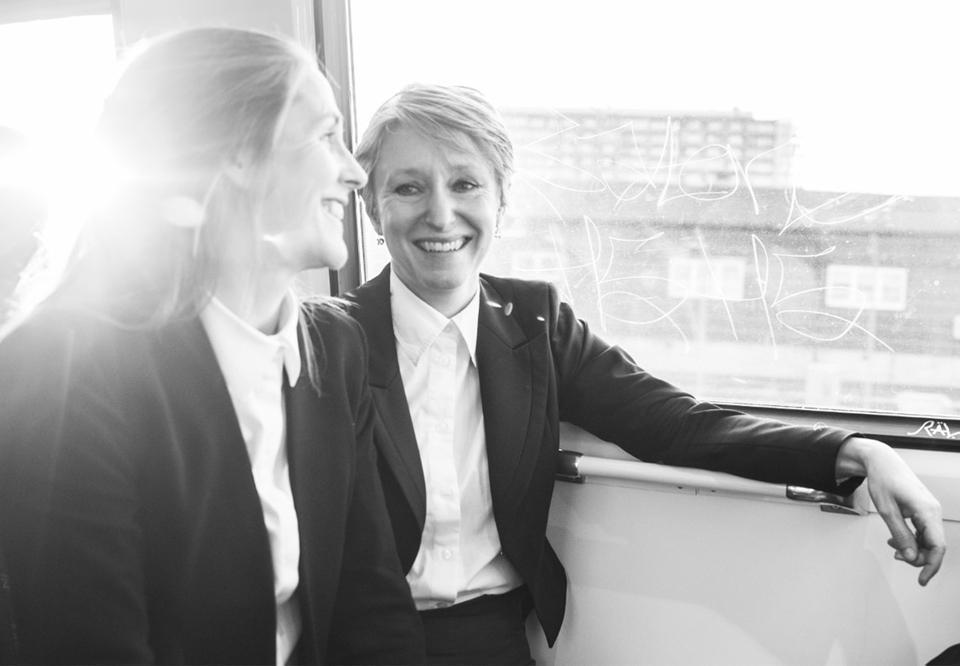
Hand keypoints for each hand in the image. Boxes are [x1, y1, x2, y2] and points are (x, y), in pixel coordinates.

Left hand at [836, 436, 944, 584]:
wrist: (882, 462)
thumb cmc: (883, 480)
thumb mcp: (887, 510)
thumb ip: (900, 534)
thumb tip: (909, 557)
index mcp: (927, 511)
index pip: (938, 546)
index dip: (931, 565)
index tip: (922, 580)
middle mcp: (933, 511)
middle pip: (934, 546)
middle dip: (917, 556)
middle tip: (895, 555)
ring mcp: (930, 511)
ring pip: (928, 540)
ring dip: (912, 548)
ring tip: (892, 546)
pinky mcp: (924, 511)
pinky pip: (923, 532)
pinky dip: (910, 539)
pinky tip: (895, 539)